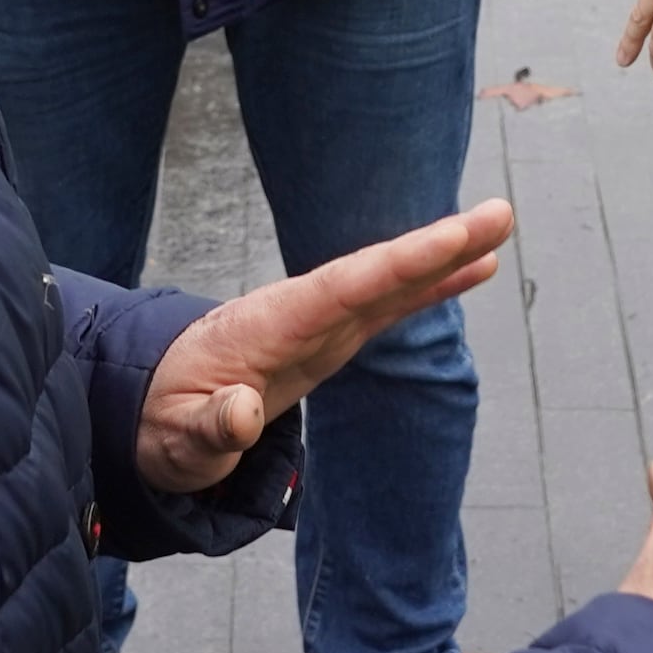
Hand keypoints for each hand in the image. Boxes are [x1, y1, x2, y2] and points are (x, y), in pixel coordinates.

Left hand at [136, 202, 509, 495]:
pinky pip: (390, 307)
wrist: (151, 410)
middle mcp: (300, 312)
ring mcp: (319, 323)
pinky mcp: (331, 339)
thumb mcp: (178, 438)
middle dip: (438, 245)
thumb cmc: (163, 423)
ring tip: (500, 228)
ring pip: (391, 284)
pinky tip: (475, 270)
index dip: (401, 262)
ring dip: (445, 256)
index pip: (344, 287)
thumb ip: (211, 425)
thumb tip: (242, 413)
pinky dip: (431, 287)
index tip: (451, 236)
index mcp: (268, 325)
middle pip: (379, 273)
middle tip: (500, 214)